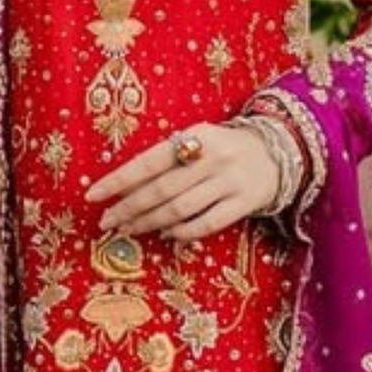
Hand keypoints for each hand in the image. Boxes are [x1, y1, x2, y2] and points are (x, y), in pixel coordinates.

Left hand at [83, 119, 283, 241]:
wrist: (277, 152)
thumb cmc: (222, 149)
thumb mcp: (197, 140)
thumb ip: (168, 159)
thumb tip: (125, 188)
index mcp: (195, 136)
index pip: (149, 161)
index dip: (119, 180)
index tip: (93, 195)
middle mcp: (213, 158)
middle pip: (162, 190)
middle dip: (129, 208)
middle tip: (107, 221)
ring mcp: (230, 181)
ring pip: (181, 209)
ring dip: (150, 223)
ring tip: (130, 229)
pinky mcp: (245, 203)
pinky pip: (207, 223)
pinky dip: (183, 232)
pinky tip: (167, 235)